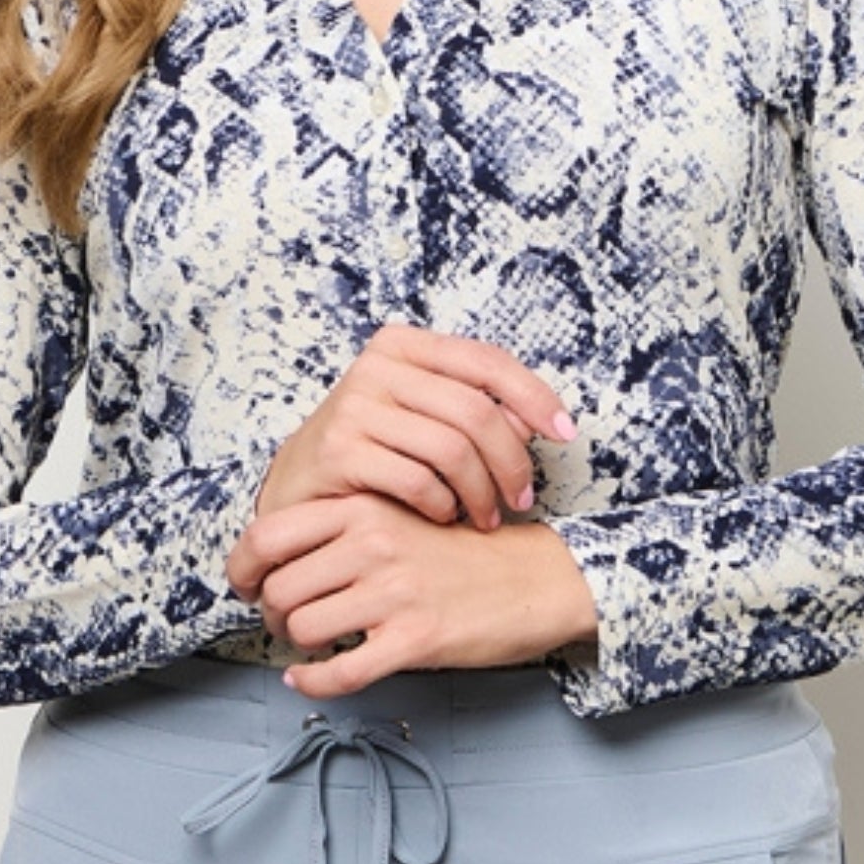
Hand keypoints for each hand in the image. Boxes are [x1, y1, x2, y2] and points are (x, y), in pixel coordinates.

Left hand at [227, 493, 600, 695]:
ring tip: (311, 646)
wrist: (537, 579)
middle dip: (273, 614)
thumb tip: (278, 561)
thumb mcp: (401, 516)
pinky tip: (307, 678)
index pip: (269, 534)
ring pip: (304, 628)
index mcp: (364, 508)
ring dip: (297, 646)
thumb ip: (345, 528)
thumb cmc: (463, 554)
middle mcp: (374, 545)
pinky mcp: (415, 639)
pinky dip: (312, 682)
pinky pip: (340, 672)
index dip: (242, 566)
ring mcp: (394, 593)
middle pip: (279, 589)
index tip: (243, 585)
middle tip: (287, 622)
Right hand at [257, 328, 576, 532]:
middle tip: (520, 498)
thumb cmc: (372, 455)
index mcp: (404, 346)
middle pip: (476, 411)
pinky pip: (419, 481)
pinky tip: (443, 517)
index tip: (566, 433)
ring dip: (480, 492)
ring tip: (485, 517)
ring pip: (452, 449)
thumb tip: (538, 422)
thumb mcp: (424, 420)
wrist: (297, 489)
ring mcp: (355, 407)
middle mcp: (376, 367)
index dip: (535, 396)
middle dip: (510, 461)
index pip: (487, 361)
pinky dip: (443, 506)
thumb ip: (475, 413)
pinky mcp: (341, 451)